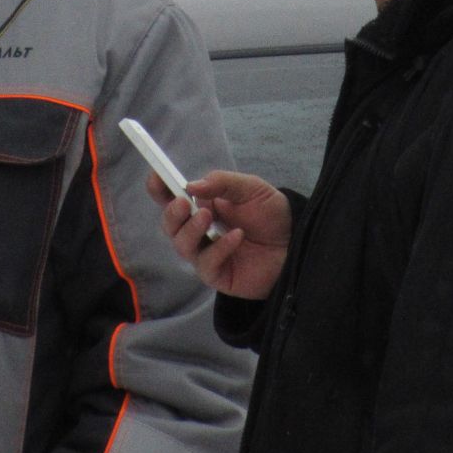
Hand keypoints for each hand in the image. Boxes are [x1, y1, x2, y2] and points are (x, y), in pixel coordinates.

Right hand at [147, 169, 291, 301]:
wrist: (296, 243)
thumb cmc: (272, 214)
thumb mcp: (250, 188)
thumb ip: (222, 183)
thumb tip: (191, 185)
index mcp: (203, 206)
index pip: (172, 198)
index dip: (159, 189)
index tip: (156, 177)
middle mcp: (200, 231)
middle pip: (170, 225)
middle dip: (172, 213)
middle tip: (185, 203)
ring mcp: (206, 254)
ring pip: (182, 246)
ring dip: (191, 230)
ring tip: (209, 217)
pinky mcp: (217, 275)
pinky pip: (206, 264)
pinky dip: (219, 249)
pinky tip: (237, 237)